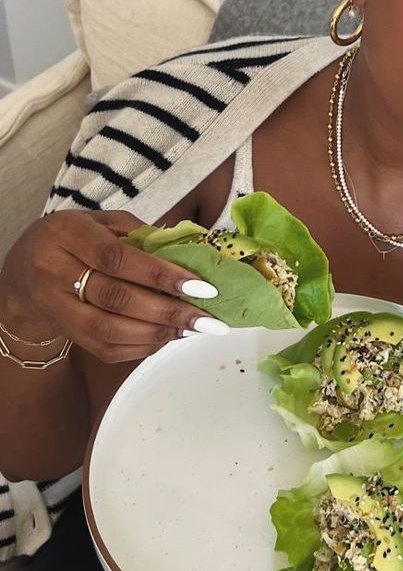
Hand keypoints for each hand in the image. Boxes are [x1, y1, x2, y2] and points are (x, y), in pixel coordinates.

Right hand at [1, 209, 224, 363]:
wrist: (26, 268)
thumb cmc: (78, 238)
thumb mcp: (103, 222)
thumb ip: (142, 235)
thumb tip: (192, 253)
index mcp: (68, 234)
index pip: (116, 257)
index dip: (160, 274)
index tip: (200, 286)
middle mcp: (55, 270)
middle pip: (116, 298)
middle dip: (168, 311)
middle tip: (207, 318)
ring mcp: (56, 306)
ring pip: (109, 329)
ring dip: (158, 333)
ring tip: (192, 328)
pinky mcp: (65, 332)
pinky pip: (105, 348)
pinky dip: (142, 346)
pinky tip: (168, 337)